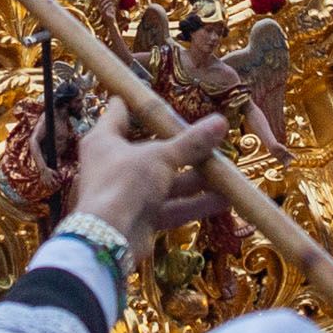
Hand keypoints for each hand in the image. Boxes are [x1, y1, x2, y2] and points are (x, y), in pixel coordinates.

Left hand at [73, 101, 230, 266]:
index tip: (161, 94)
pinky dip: (195, 203)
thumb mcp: (161, 156)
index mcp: (105, 140)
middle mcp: (114, 164)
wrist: (109, 238)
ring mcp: (128, 192)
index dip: (139, 103)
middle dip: (184, 146)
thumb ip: (191, 143)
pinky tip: (225, 200)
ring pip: (166, 180)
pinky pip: (172, 206)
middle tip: (212, 138)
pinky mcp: (141, 217)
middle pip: (152, 149)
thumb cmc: (124, 183)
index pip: (120, 112)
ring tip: (226, 171)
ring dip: (196, 178)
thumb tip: (220, 122)